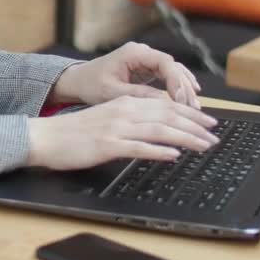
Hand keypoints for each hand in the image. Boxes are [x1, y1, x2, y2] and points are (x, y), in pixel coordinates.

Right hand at [26, 95, 218, 170]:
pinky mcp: (107, 145)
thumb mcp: (105, 120)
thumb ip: (130, 123)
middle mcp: (123, 112)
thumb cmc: (72, 133)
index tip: (207, 122)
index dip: (189, 113)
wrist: (44, 137)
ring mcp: (115, 128)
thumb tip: (156, 132)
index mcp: (123, 104)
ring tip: (204, 145)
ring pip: (159, 130)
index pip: (164, 105)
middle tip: (215, 134)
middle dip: (195, 125)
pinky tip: (174, 156)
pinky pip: (138, 147)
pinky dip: (158, 151)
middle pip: (167, 115)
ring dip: (186, 137)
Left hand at [53, 42, 202, 108]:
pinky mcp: (146, 69)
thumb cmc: (90, 84)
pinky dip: (177, 88)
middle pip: (173, 67)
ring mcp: (145, 60)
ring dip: (184, 88)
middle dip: (184, 87)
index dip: (177, 80)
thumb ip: (138, 95)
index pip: (164, 62)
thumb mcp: (112, 93)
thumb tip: (164, 103)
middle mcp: (142, 53)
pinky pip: (168, 76)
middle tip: (193, 108)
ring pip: (173, 71)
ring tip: (194, 108)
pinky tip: (189, 99)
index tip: (182, 99)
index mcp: (133, 53)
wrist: (78, 81)